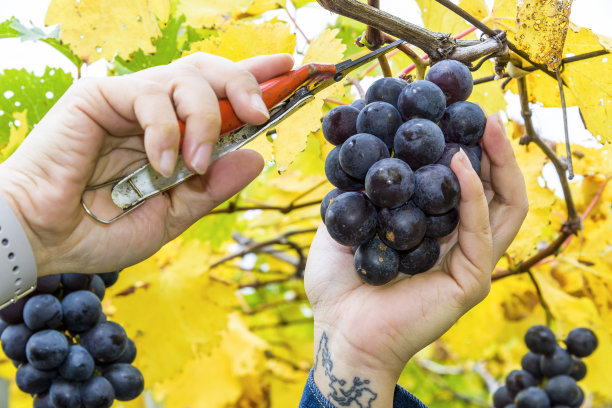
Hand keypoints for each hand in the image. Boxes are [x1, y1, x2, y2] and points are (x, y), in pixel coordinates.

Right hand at [0, 53, 293, 275]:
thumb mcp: (173, 215)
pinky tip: (161, 164)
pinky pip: (148, 98)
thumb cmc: (102, 230)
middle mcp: (156, 111)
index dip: (255, 78)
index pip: (220, 93)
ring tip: (194, 164)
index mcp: (175, 134)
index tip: (290, 69)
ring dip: (203, 119)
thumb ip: (212, 188)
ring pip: (185, 77)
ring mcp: (128, 100)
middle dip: (243, 84)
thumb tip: (256, 157)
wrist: (45, 240)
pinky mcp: (99, 97)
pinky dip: (164, 131)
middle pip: (209, 70)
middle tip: (260, 114)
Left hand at [304, 114, 528, 406]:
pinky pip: (480, 231)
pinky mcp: (470, 281)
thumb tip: (350, 147)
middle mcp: (458, 244)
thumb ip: (356, 192)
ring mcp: (468, 263)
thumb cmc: (339, 284)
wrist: (338, 330)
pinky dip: (474, 195)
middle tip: (484, 114)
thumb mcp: (343, 224)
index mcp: (435, 232)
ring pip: (505, 208)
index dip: (468, 151)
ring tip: (488, 126)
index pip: (465, 187)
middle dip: (495, 150)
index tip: (455, 116)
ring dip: (498, 163)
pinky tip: (459, 164)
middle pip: (496, 192)